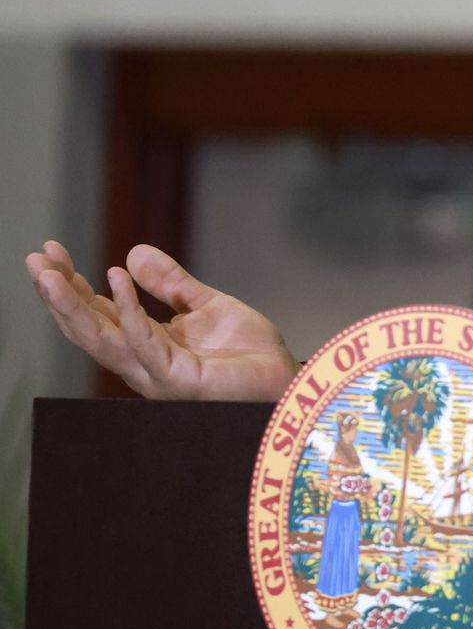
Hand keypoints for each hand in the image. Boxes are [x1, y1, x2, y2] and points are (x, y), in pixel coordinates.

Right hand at [24, 240, 298, 401]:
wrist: (282, 377)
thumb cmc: (246, 352)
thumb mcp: (206, 305)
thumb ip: (170, 284)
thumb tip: (131, 254)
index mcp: (145, 341)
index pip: (96, 312)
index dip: (71, 284)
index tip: (51, 251)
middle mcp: (141, 360)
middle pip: (86, 327)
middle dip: (58, 294)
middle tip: (35, 259)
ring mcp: (155, 372)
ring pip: (101, 338)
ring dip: (73, 305)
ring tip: (51, 273)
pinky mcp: (176, 378)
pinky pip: (144, 342)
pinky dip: (128, 311)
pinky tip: (116, 280)